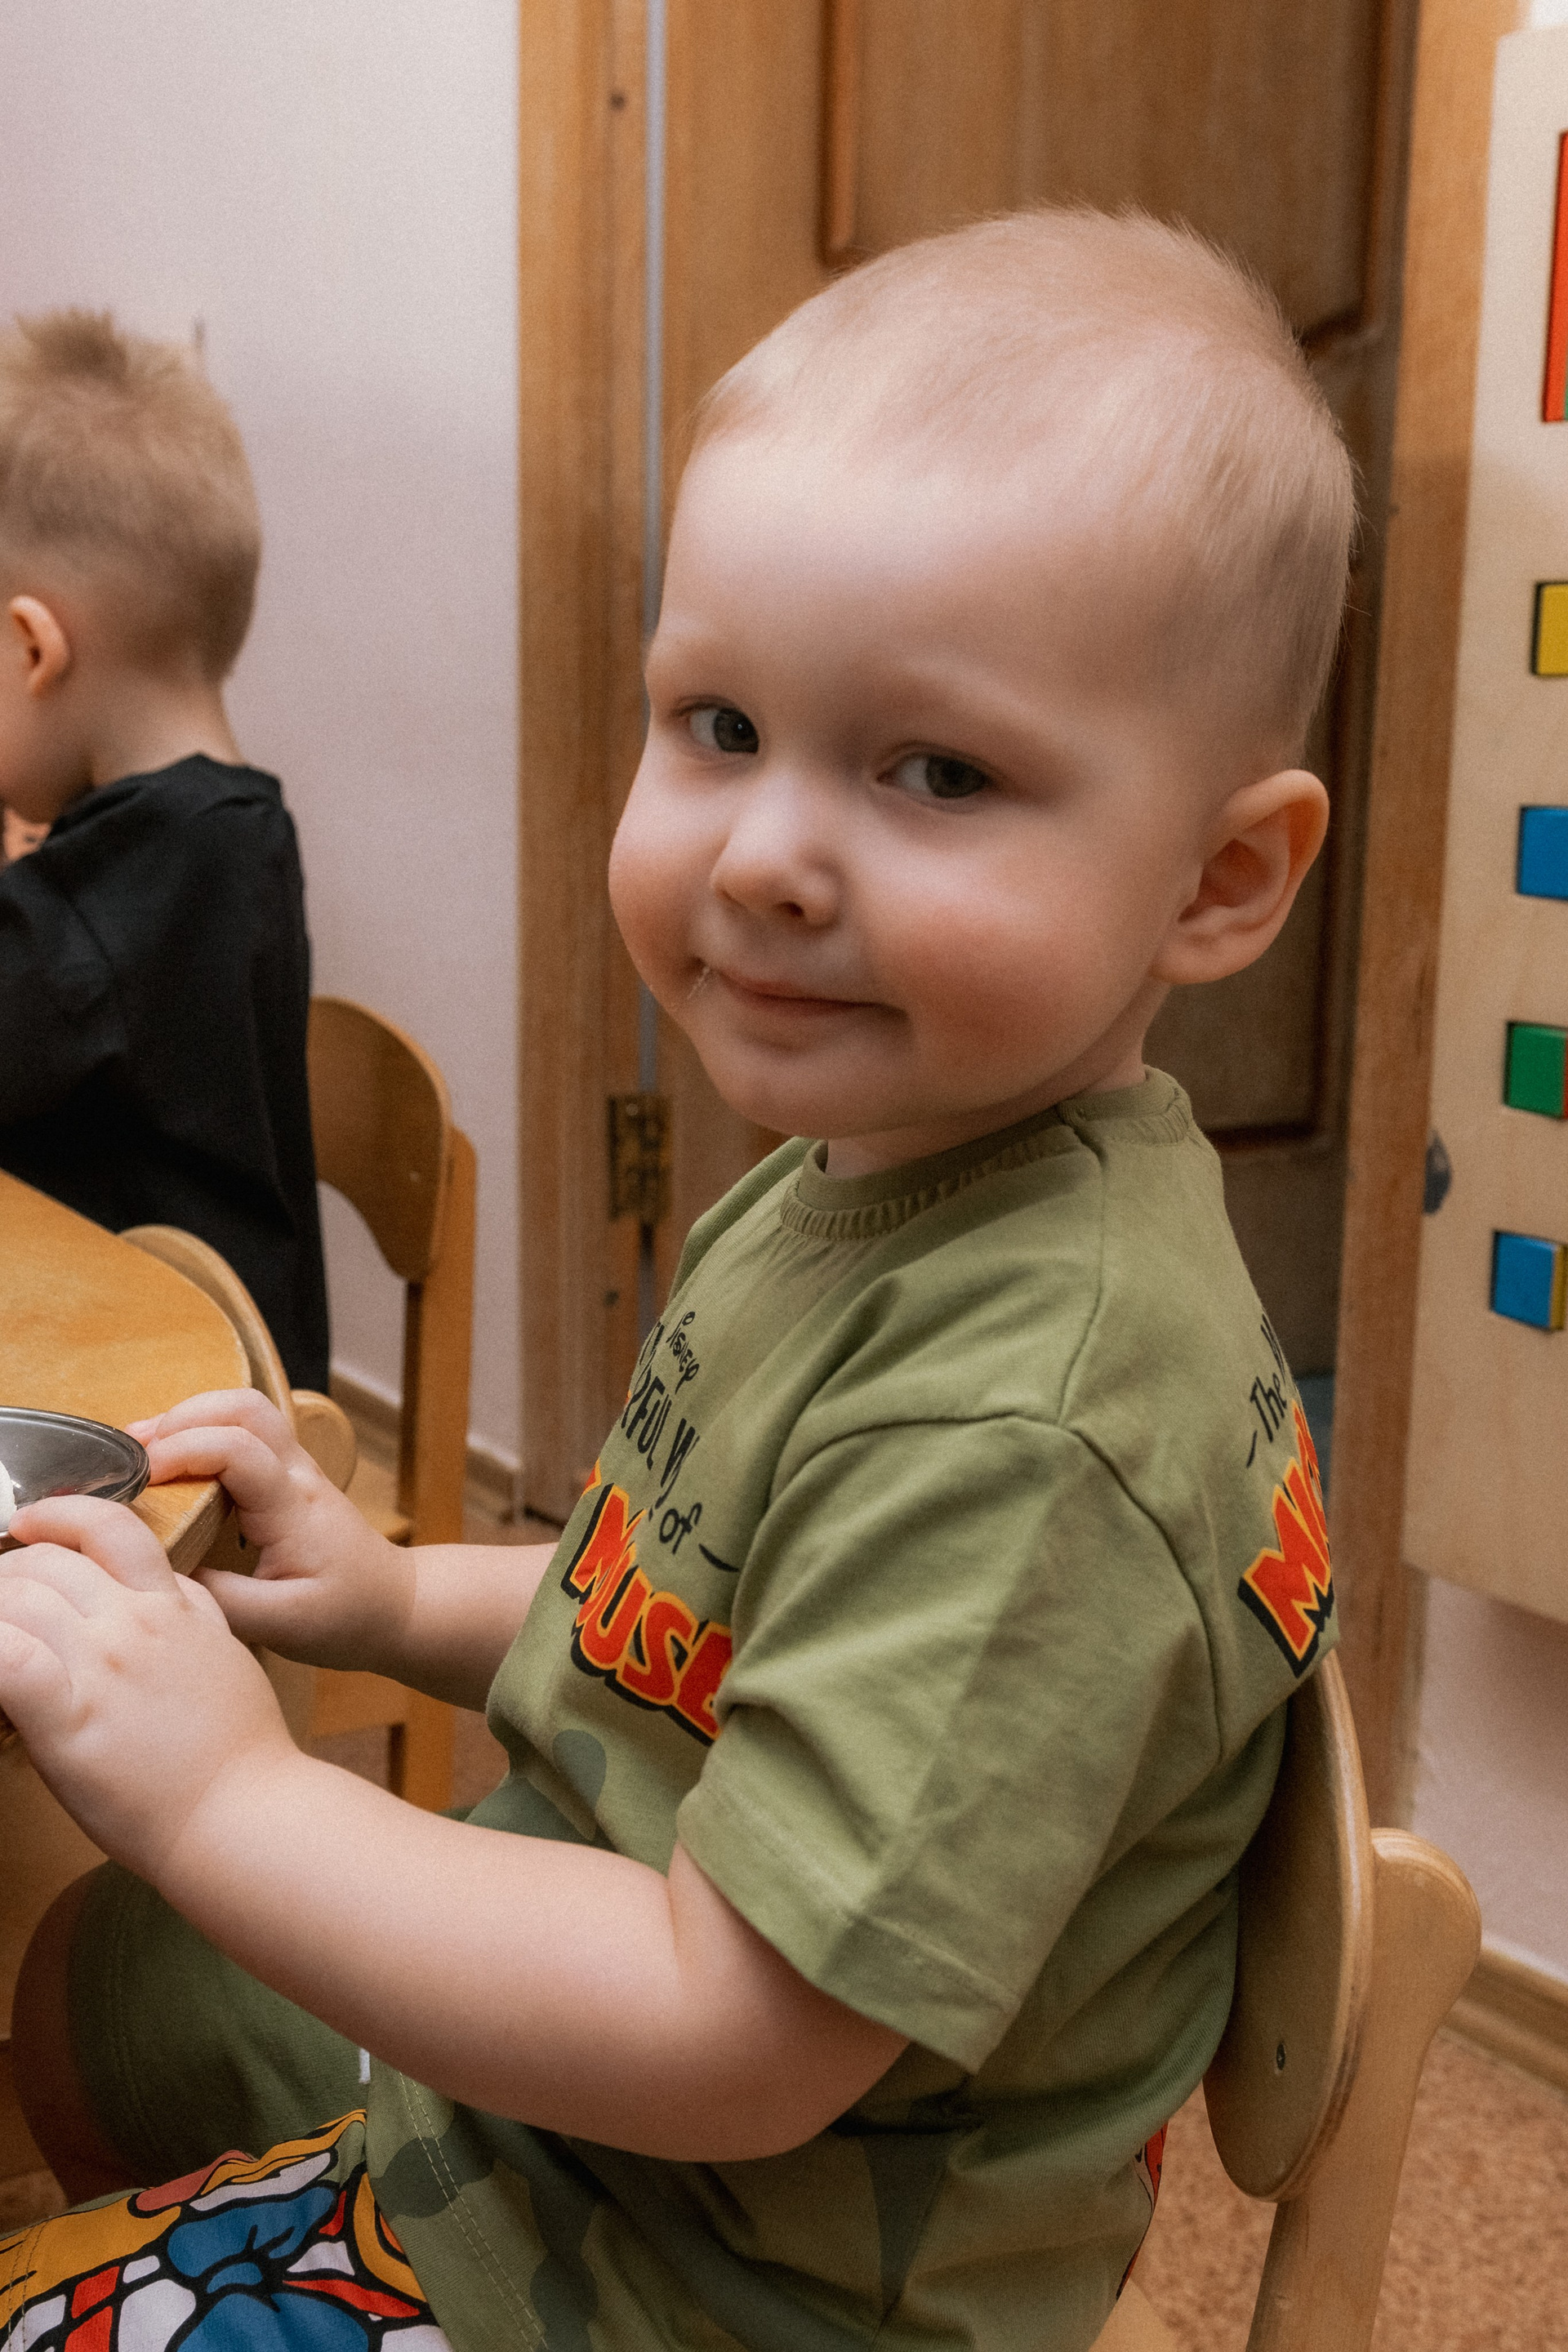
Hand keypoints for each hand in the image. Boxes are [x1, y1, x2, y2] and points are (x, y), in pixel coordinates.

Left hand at [0, 1495, 293, 1877]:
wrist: (244, 1813)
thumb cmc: (239, 1751)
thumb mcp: (226, 1653)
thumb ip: (191, 1612)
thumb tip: (168, 1587)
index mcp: (172, 1606)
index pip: (109, 1528)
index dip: (59, 1517)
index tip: (29, 1525)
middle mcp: (134, 1621)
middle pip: (47, 1562)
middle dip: (6, 1572)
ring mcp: (102, 1663)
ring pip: (16, 1600)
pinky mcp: (68, 1715)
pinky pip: (6, 1658)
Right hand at [127, 1390, 413, 1674]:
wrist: (396, 1606)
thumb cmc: (344, 1616)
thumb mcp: (281, 1625)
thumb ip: (221, 1599)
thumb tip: (163, 1570)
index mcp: (294, 1507)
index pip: (237, 1449)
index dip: (182, 1451)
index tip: (138, 1479)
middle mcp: (298, 1474)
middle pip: (244, 1407)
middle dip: (182, 1418)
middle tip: (132, 1454)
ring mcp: (298, 1469)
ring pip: (247, 1411)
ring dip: (191, 1420)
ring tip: (140, 1452)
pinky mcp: (290, 1477)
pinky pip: (247, 1434)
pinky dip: (205, 1434)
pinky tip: (172, 1466)